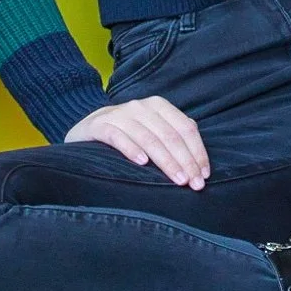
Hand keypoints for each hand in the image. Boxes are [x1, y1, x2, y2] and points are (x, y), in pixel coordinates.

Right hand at [65, 96, 209, 188]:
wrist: (87, 127)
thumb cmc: (127, 133)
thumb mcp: (152, 128)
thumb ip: (173, 134)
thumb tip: (197, 154)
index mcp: (158, 106)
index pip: (185, 127)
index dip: (197, 151)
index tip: (204, 175)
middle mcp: (140, 107)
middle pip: (169, 135)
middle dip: (185, 161)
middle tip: (194, 185)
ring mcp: (118, 114)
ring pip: (148, 138)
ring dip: (166, 161)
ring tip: (177, 179)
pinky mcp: (99, 125)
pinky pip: (118, 137)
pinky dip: (131, 149)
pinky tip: (142, 163)